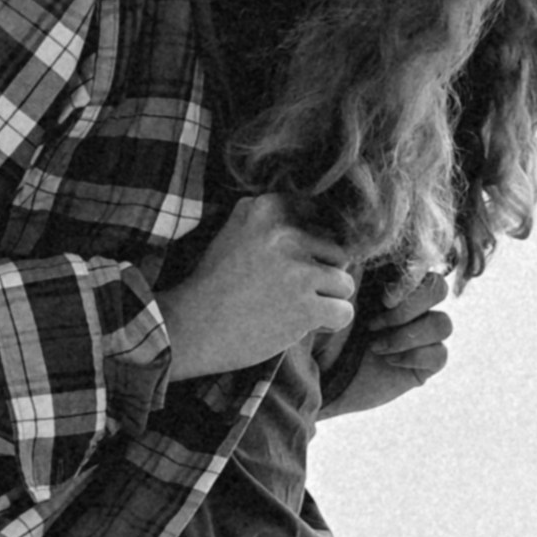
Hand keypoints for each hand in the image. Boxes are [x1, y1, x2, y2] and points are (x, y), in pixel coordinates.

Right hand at [158, 194, 358, 384]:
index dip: (312, 246)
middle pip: (336, 252)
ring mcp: (297, 270)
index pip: (318, 217)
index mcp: (266, 209)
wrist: (191, 327)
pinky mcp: (305, 306)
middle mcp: (285, 234)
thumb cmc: (213, 284)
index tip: (292, 263)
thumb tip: (315, 214)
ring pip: (344, 283)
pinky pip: (345, 311)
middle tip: (295, 292)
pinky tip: (308, 324)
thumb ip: (268, 217)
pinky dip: (332, 322)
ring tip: (301, 309)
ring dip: (329, 300)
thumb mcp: (233, 231)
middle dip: (322, 274)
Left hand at [319, 267, 453, 419]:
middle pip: (438, 288)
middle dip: (409, 308)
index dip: (411, 278)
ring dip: (408, 335)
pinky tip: (387, 360)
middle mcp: (410, 304)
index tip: (385, 297)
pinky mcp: (423, 364)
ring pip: (443, 324)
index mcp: (391, 279)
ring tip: (374, 346)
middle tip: (373, 324)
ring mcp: (419, 335)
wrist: (315, 379)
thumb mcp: (330, 296)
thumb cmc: (316, 334)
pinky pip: (441, 354)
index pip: (421, 263)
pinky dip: (414, 356)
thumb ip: (352, 267)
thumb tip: (369, 244)